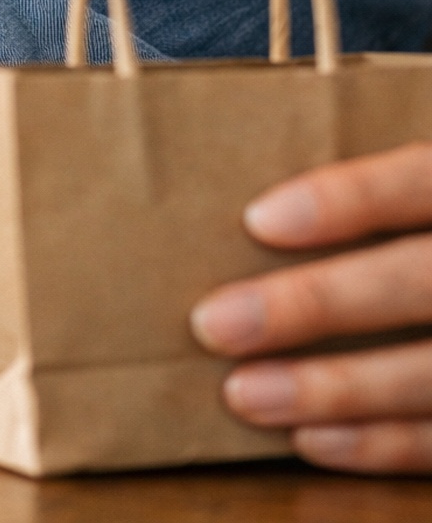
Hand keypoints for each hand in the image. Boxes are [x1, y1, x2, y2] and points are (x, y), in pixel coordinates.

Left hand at [192, 143, 431, 473]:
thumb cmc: (419, 240)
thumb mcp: (413, 200)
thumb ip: (372, 204)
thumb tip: (251, 215)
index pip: (423, 182)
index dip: (352, 199)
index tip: (259, 220)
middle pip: (418, 281)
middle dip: (315, 304)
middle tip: (215, 324)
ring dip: (336, 388)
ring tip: (245, 394)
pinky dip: (384, 443)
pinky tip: (310, 439)